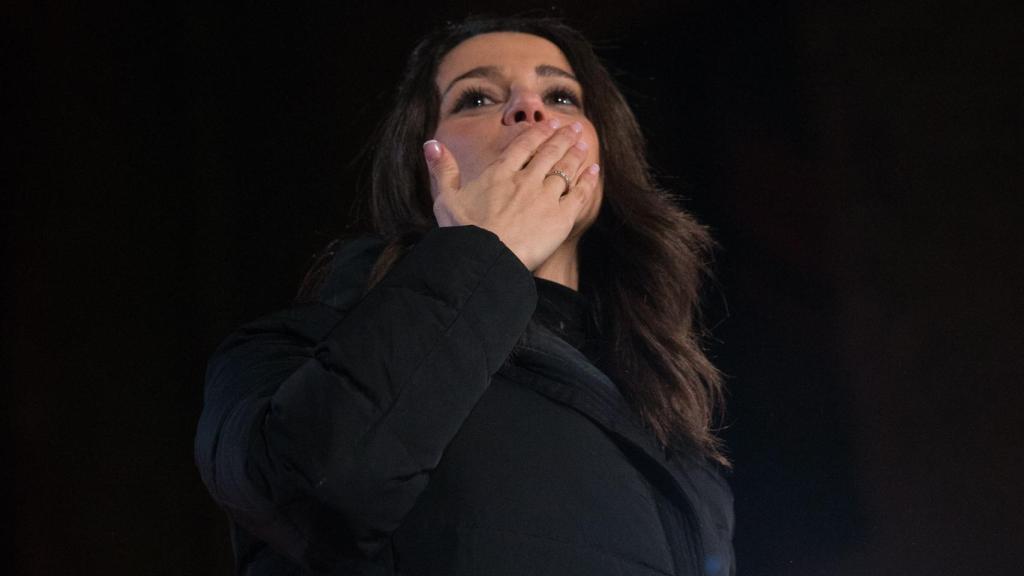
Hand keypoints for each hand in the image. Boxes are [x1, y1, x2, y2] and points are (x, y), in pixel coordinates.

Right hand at [423, 120, 600, 270]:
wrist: (486, 258)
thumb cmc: (464, 232)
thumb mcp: (445, 198)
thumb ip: (442, 169)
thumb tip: (430, 144)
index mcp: (500, 174)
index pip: (523, 146)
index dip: (538, 133)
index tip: (549, 124)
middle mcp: (525, 180)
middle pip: (549, 153)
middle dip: (563, 138)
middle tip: (573, 129)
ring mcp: (545, 197)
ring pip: (565, 170)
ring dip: (576, 155)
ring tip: (583, 144)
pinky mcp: (561, 217)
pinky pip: (579, 194)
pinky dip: (588, 181)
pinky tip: (594, 172)